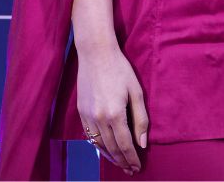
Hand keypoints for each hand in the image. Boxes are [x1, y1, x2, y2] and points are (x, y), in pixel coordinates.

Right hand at [76, 42, 147, 174]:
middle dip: (122, 161)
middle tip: (130, 170)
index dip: (132, 158)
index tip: (137, 167)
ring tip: (120, 163)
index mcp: (115, 114)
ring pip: (99, 145)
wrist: (96, 53)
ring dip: (110, 157)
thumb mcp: (136, 92)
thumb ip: (141, 119)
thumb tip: (142, 143)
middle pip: (112, 148)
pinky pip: (90, 136)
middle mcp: (99, 118)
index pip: (125, 145)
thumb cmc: (120, 69)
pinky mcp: (81, 112)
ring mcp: (88, 116)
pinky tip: (106, 149)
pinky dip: (98, 146)